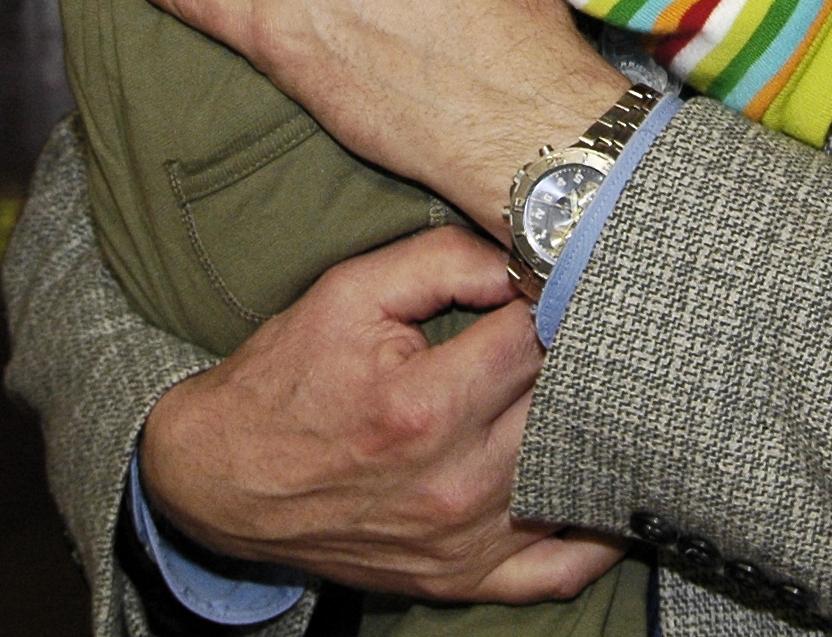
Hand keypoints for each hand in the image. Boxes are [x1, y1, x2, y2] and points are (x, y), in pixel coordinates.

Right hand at [137, 227, 625, 601]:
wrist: (222, 480)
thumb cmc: (286, 381)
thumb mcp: (349, 293)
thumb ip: (442, 260)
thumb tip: (524, 254)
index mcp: (425, 404)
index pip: (537, 338)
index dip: (557, 297)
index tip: (561, 279)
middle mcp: (452, 481)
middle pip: (565, 405)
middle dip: (580, 356)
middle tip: (589, 326)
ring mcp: (462, 540)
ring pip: (574, 476)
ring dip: (595, 427)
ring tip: (601, 385)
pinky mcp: (461, 578)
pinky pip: (557, 572)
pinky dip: (595, 538)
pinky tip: (609, 491)